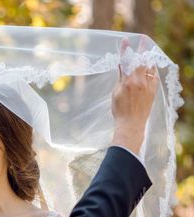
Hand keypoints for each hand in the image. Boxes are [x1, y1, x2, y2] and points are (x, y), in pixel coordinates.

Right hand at [111, 38, 157, 154]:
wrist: (131, 124)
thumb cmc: (119, 110)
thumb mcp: (116, 92)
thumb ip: (121, 78)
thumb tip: (123, 67)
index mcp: (128, 81)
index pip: (126, 61)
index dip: (125, 50)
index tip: (125, 39)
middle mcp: (139, 81)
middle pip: (141, 61)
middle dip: (142, 49)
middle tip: (143, 39)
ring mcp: (148, 86)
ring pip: (150, 68)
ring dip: (147, 60)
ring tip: (146, 54)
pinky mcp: (153, 92)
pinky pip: (154, 77)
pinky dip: (152, 72)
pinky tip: (150, 70)